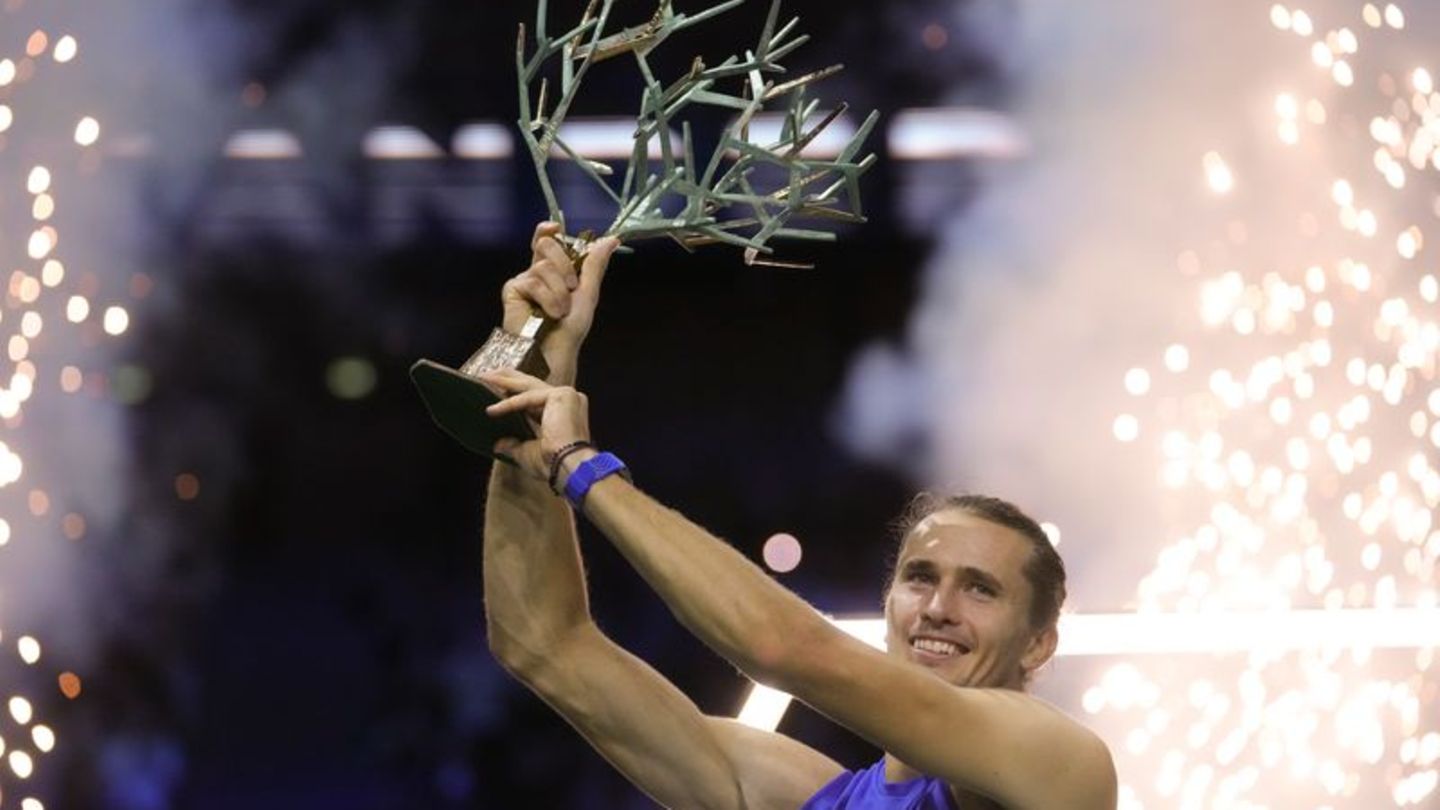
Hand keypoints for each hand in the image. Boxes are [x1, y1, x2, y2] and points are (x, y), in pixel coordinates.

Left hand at [481, 368, 596, 484]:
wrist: (567, 467)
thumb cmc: (554, 464)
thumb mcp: (527, 452)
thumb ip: (514, 445)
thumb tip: (499, 445)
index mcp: (565, 413)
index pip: (536, 398)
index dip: (515, 394)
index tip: (495, 391)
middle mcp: (569, 401)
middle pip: (532, 385)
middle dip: (509, 379)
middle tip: (488, 375)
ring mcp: (567, 396)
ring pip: (529, 386)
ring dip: (506, 382)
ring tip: (486, 378)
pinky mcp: (560, 395)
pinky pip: (528, 398)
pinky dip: (509, 404)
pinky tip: (492, 410)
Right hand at [502, 222, 620, 385]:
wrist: (557, 351)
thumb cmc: (571, 329)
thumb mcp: (588, 292)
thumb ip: (594, 265)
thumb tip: (611, 240)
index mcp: (554, 270)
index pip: (547, 240)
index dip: (547, 230)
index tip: (554, 227)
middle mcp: (536, 272)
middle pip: (546, 245)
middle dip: (565, 264)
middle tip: (572, 287)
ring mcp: (524, 280)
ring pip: (543, 266)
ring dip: (559, 291)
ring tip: (560, 311)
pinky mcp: (513, 290)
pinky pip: (533, 281)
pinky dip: (547, 298)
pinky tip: (549, 314)